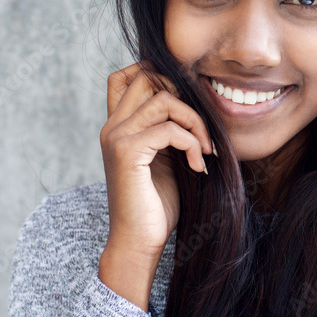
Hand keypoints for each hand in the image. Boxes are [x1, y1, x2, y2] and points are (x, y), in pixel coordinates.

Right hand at [99, 61, 213, 259]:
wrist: (139, 242)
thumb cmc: (155, 204)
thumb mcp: (165, 158)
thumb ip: (169, 129)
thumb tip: (195, 103)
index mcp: (118, 126)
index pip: (125, 75)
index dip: (157, 75)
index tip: (186, 104)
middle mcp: (112, 127)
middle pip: (146, 76)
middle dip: (183, 95)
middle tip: (199, 128)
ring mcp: (117, 137)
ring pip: (163, 99)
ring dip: (194, 121)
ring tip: (204, 149)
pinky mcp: (127, 153)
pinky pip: (170, 130)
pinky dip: (192, 144)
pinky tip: (199, 166)